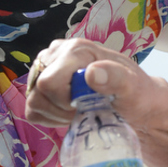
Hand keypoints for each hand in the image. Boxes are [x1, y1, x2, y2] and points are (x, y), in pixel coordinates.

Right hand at [25, 38, 162, 131]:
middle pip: (38, 92)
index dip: (65, 101)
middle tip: (83, 108)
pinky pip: (32, 110)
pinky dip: (50, 118)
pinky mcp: (40, 86)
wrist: (135, 104)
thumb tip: (91, 72)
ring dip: (56, 114)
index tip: (87, 104)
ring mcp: (45, 68)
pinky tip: (68, 113)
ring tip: (78, 110)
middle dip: (61, 108)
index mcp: (76, 49)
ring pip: (33, 102)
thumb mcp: (132, 87)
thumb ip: (115, 77)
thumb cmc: (135, 94)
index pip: (49, 82)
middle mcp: (56, 53)